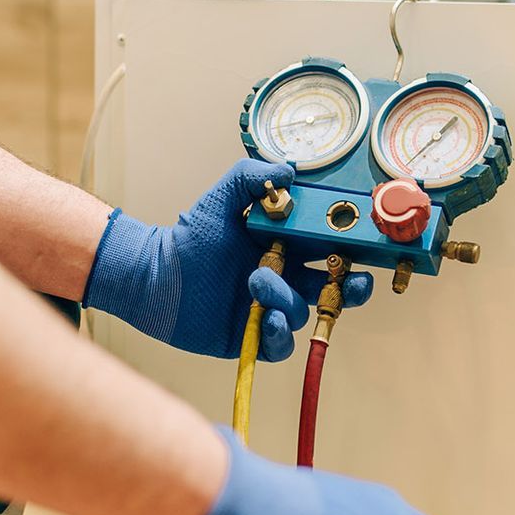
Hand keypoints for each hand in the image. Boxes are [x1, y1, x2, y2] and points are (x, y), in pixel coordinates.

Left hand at [83, 159, 372, 359]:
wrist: (154, 277)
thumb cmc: (189, 237)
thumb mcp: (220, 199)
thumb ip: (251, 177)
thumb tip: (290, 169)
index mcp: (285, 246)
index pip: (329, 249)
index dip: (350, 249)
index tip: (360, 245)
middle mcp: (284, 278)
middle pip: (334, 287)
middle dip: (352, 287)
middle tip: (355, 282)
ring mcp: (269, 308)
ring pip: (302, 313)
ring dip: (287, 300)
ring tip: (258, 283)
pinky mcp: (253, 337)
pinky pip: (281, 344)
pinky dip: (278, 334)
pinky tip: (263, 318)